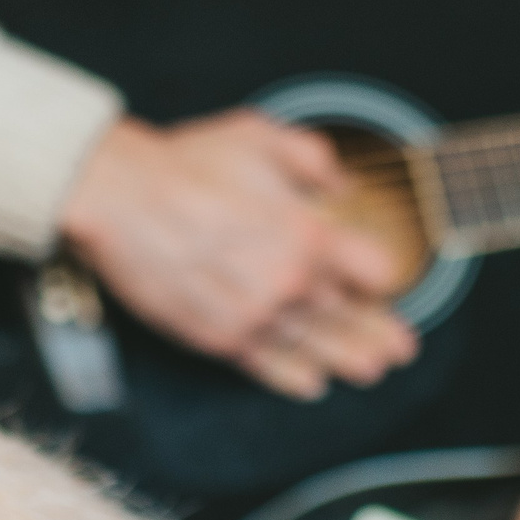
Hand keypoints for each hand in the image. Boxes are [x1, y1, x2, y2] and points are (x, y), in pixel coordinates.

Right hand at [57, 113, 416, 400]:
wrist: (119, 198)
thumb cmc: (186, 164)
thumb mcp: (261, 135)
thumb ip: (313, 160)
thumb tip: (341, 186)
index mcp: (308, 234)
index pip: (374, 272)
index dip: (382, 278)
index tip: (384, 283)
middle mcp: (289, 283)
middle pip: (351, 318)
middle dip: (378, 333)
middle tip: (400, 349)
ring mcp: (254, 316)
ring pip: (316, 348)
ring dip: (348, 361)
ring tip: (372, 371)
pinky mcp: (218, 337)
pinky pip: (267, 366)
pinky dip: (293, 378)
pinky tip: (312, 384)